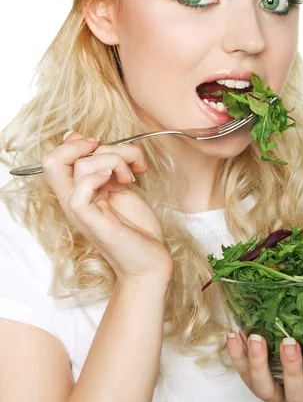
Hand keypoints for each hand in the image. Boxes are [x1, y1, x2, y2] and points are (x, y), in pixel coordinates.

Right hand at [41, 131, 173, 284]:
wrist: (150, 261)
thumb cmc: (138, 227)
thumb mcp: (121, 185)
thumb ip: (105, 164)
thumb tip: (86, 140)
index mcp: (78, 190)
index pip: (55, 157)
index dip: (77, 142)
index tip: (106, 147)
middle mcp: (74, 199)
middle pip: (52, 160)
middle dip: (85, 145)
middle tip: (113, 155)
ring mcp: (81, 211)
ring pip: (80, 167)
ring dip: (115, 160)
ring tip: (131, 176)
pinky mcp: (91, 222)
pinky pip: (80, 191)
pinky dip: (101, 176)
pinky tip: (121, 182)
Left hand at [226, 329, 302, 401]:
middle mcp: (301, 396)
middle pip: (297, 395)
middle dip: (292, 369)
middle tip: (290, 343)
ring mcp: (276, 391)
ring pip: (264, 388)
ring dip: (257, 363)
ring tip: (255, 337)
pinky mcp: (255, 381)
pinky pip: (243, 373)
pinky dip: (237, 355)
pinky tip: (234, 334)